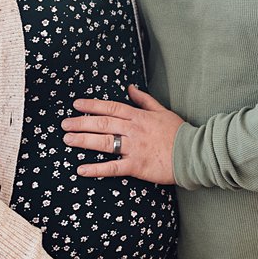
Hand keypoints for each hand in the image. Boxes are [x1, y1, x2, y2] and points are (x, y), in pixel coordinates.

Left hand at [63, 86, 180, 184]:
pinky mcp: (136, 166)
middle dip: (81, 123)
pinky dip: (96, 169)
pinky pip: (113, 167)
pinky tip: (81, 169)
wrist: (193, 153)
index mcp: (139, 116)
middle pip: (103, 124)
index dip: (92, 105)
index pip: (111, 108)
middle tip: (64, 124)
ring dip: (83, 140)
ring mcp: (134, 148)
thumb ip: (144, 100)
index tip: (77, 104)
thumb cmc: (178, 132)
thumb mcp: (162, 111)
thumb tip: (130, 88)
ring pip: (104, 142)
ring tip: (68, 140)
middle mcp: (134, 130)